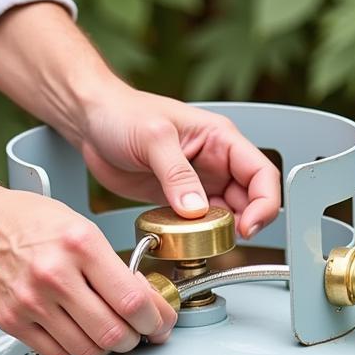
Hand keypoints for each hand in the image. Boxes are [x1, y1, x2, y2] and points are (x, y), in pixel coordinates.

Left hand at [0, 5, 280, 235]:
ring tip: (198, 241)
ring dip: (216, 233)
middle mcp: (215, 162)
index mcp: (221, 139)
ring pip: (223, 215)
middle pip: (248, 200)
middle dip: (242, 223)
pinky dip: (193, 236)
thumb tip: (196, 209)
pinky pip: (195, 224)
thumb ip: (176, 173)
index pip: (261, 173)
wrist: (90, 123)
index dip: (264, 203)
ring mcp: (197, 183)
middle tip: (221, 239)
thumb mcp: (153, 138)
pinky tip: (180, 238)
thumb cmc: (122, 114)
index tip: (248, 225)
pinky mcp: (176, 200)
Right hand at [0, 185, 176, 354]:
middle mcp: (54, 274)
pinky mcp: (13, 321)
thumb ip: (113, 266)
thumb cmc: (29, 223)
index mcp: (80, 244)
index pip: (132, 301)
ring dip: (105, 347)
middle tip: (138, 333)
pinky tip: (75, 331)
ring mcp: (31, 301)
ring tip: (107, 332)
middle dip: (134, 339)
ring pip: (88, 350)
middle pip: (113, 333)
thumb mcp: (81, 228)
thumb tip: (147, 303)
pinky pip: (58, 353)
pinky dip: (74, 349)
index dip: (156, 320)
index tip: (161, 323)